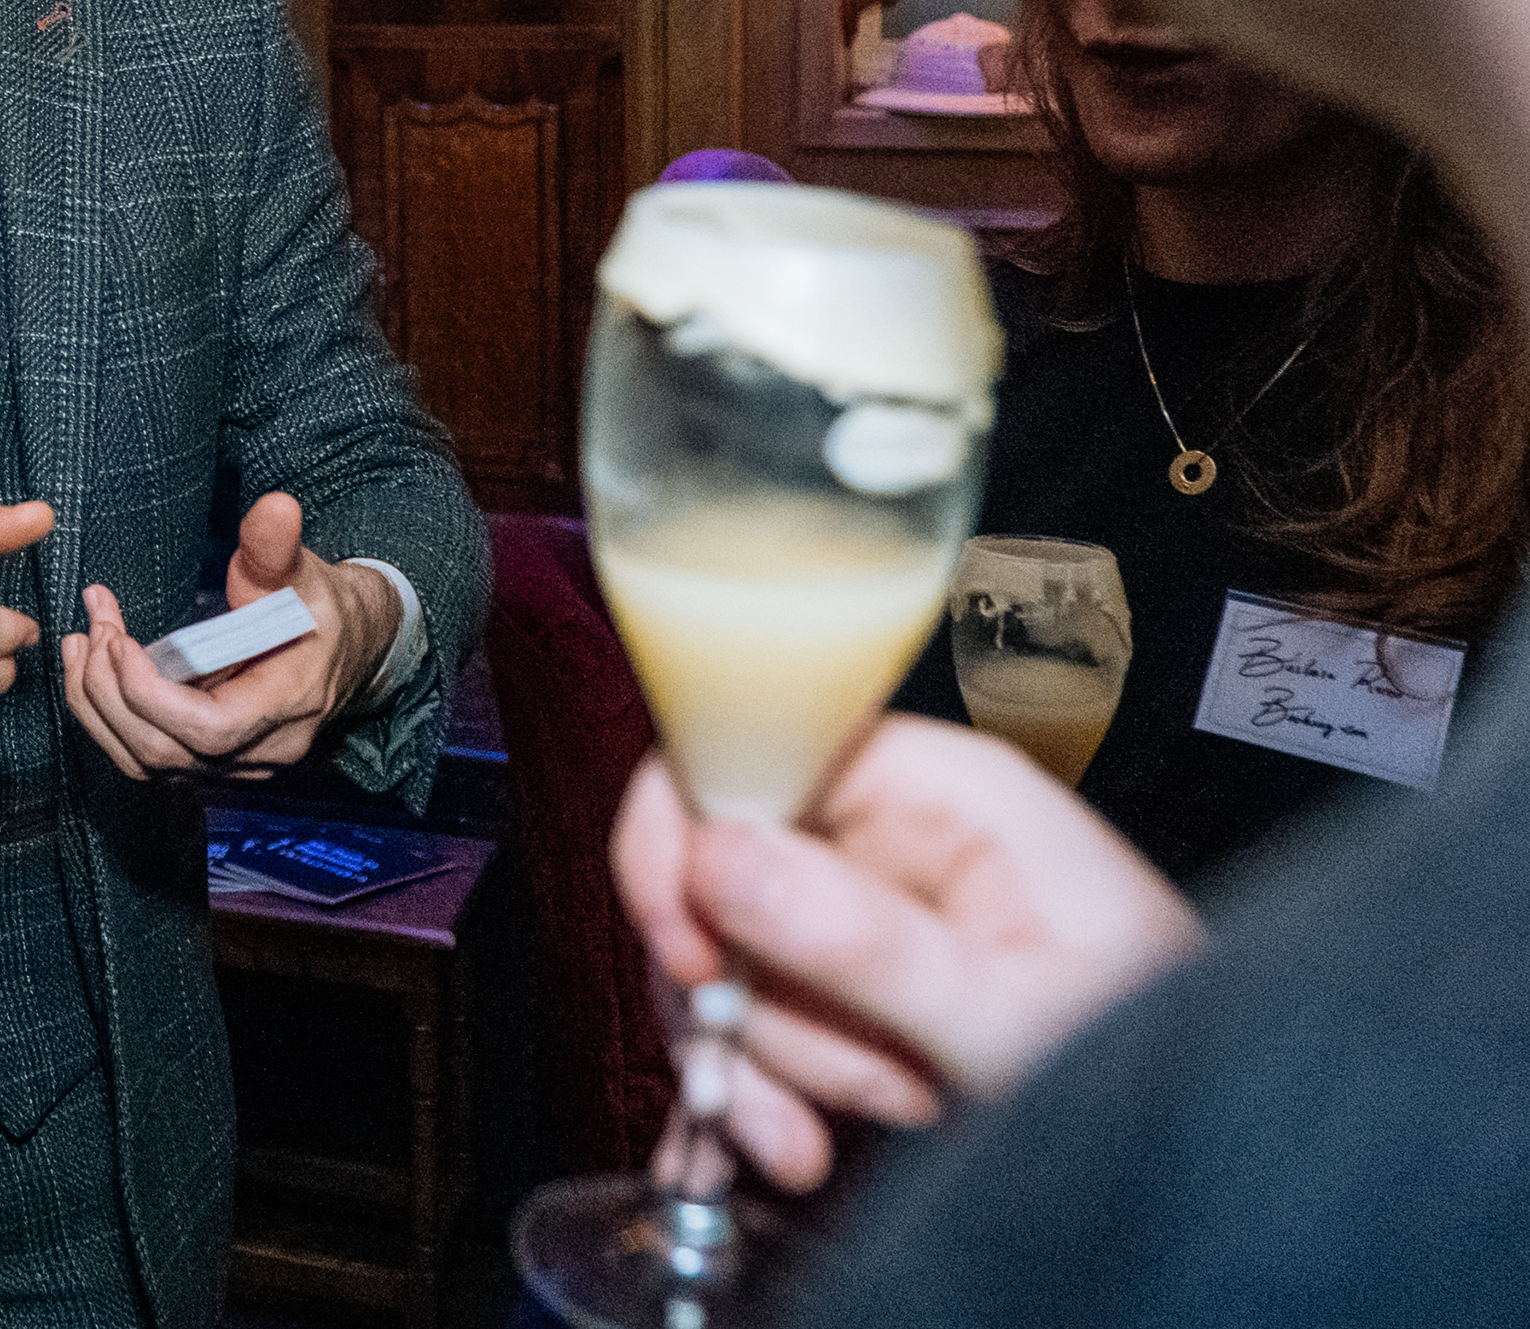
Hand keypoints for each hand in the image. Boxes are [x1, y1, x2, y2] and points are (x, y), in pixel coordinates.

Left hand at [57, 492, 402, 781]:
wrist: (346, 648)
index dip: (151, 693)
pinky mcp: (208, 761)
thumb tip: (275, 506)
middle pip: (164, 752)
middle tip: (92, 628)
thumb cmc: (320, 608)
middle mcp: (260, 751)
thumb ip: (276, 546)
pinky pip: (145, 755)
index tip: (117, 638)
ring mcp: (233, 765)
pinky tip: (90, 668)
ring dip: (97, 706)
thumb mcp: (302, 572)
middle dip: (110, 691)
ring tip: (78, 643)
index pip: (210, 729)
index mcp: (288, 704)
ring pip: (144, 762)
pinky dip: (107, 716)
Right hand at [608, 717, 1205, 1190]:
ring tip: (850, 1133)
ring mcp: (868, 911)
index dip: (684, 840)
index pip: (747, 742)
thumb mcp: (1007, 1014)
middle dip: (743, 999)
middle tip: (803, 1096)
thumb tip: (715, 854)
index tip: (691, 953)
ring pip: (728, 961)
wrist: (1223, 1166)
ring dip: (769, 1066)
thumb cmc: (1162, 1064)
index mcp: (940, 789)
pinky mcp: (852, 989)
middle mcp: (892, 832)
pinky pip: (752, 1021)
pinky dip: (755, 1093)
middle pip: (718, 870)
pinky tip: (788, 1150)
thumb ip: (863, 938)